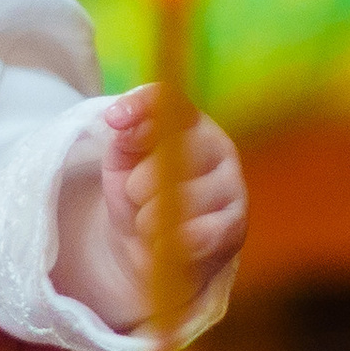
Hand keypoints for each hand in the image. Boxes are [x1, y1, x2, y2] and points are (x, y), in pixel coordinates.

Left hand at [74, 89, 248, 332]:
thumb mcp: (122, 164)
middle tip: (138, 199)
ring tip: (152, 225)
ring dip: (150, 220)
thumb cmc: (140, 197)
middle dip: (138, 184)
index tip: (114, 122)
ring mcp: (232, 184)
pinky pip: (197, 234)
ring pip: (181, 199)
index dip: (141, 105)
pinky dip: (170, 245)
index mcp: (187, 123)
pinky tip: (165, 245)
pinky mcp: (236, 224)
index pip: (169, 99)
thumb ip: (124, 138)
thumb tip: (120, 121)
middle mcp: (216, 145)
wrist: (153, 250)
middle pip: (171, 152)